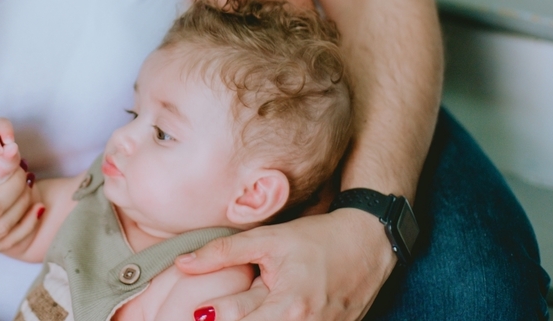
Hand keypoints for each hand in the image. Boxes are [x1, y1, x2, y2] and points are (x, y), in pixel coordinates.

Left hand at [175, 209, 395, 320]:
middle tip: (203, 316)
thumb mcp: (268, 239)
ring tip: (227, 315)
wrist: (369, 243)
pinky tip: (263, 313)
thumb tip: (182, 263)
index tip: (194, 315)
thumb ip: (223, 253)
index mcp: (290, 308)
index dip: (213, 319)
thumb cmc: (317, 239)